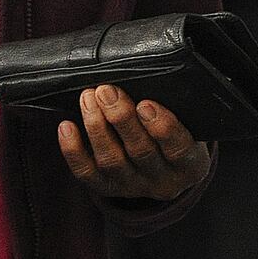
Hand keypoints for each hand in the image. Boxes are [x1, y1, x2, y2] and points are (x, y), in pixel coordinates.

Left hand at [57, 85, 210, 201]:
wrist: (165, 165)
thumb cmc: (178, 130)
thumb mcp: (189, 120)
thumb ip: (176, 104)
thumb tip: (147, 70)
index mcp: (190, 164)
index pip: (179, 149)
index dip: (162, 127)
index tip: (145, 103)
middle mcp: (162, 181)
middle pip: (141, 152)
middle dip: (121, 119)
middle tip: (106, 91)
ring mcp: (133, 186)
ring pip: (112, 161)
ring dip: (97, 127)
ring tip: (88, 99)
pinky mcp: (107, 188)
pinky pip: (87, 173)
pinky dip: (73, 150)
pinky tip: (67, 127)